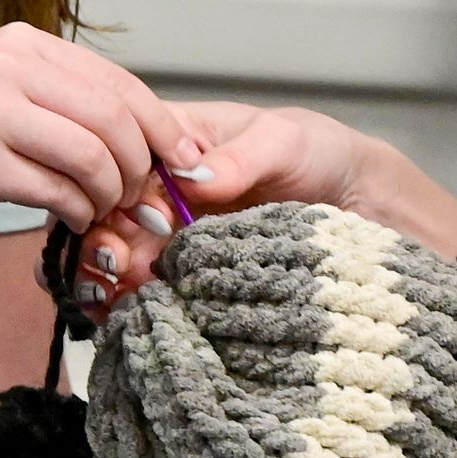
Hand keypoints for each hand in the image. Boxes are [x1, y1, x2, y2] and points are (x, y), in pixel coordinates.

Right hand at [0, 25, 204, 238]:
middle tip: (139, 199)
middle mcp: (7, 66)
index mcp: (23, 43)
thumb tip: (150, 134)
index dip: (165, 129)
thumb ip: (65, 101)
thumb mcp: (1, 93)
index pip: (120, 83)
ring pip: (93, 156)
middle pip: (115, 119)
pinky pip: (57, 191)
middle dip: (141, 168)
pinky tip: (70, 218)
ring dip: (109, 195)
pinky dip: (77, 212)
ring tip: (99, 210)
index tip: (188, 165)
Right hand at [77, 100, 375, 306]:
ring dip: (101, 279)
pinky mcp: (178, 276)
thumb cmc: (317, 154)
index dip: (120, 194)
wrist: (356, 203)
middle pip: (100, 216)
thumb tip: (192, 179)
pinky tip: (125, 314)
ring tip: (118, 296)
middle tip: (121, 266)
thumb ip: (239, 160)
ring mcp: (163, 236)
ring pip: (106, 258)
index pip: (120, 163)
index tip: (152, 220)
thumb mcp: (282, 143)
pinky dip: (122, 306)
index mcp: (168, 143)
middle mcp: (155, 189)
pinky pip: (135, 291)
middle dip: (100, 244)